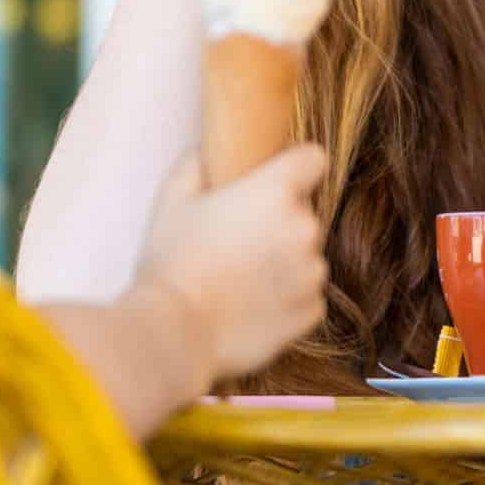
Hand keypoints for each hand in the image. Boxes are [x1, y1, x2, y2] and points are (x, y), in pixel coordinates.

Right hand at [132, 146, 329, 382]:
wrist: (174, 332)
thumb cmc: (171, 262)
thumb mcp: (173, 199)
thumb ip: (199, 164)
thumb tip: (210, 152)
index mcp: (276, 191)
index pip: (313, 159)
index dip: (295, 169)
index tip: (275, 183)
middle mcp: (305, 227)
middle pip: (304, 214)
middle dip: (279, 224)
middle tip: (238, 244)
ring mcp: (313, 272)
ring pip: (306, 257)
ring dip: (285, 263)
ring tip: (241, 281)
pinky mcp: (312, 310)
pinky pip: (307, 295)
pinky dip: (287, 299)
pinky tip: (250, 306)